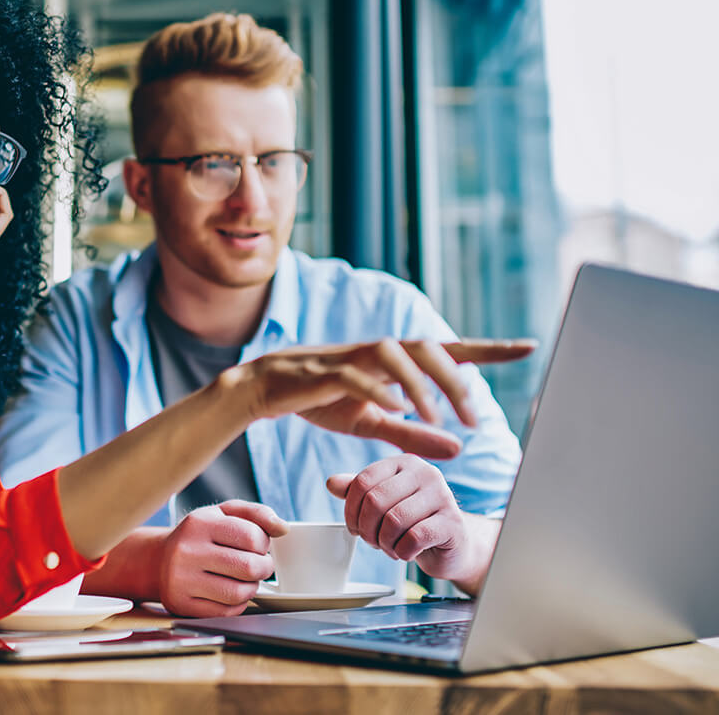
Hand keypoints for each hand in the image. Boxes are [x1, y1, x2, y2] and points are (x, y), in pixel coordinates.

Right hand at [158, 500, 285, 617]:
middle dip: (263, 568)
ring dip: (252, 587)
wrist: (158, 560)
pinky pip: (226, 612)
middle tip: (259, 565)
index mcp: (199, 523)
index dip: (263, 543)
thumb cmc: (199, 535)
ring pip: (239, 593)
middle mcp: (187, 551)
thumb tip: (282, 528)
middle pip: (248, 567)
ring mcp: (182, 580)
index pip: (251, 536)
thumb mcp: (222, 513)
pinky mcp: (182, 605)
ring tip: (245, 579)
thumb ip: (256, 514)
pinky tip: (230, 592)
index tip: (258, 545)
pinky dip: (237, 604)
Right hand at [228, 338, 534, 458]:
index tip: (528, 346)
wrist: (265, 390)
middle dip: (456, 379)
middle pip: (427, 347)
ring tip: (436, 416)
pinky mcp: (323, 371)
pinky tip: (395, 408)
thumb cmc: (320, 400)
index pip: (448, 350)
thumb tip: (459, 448)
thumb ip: (413, 433)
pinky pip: (356, 374)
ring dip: (421, 384)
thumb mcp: (372, 423)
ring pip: (395, 353)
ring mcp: (350, 357)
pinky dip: (378, 388)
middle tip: (473, 419)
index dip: (488, 349)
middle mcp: (377, 352)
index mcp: (394, 362)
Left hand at [327, 455, 490, 587]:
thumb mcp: (383, 502)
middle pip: (376, 500)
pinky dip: (402, 552)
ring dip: (384, 543)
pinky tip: (405, 553)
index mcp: (404, 463)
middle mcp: (426, 473)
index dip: (351, 510)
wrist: (453, 545)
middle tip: (372, 541)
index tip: (354, 528)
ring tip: (389, 547)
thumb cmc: (414, 521)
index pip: (363, 481)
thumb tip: (331, 482)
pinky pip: (414, 538)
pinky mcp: (453, 523)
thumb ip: (358, 491)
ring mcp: (443, 496)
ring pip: (394, 520)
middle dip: (367, 529)